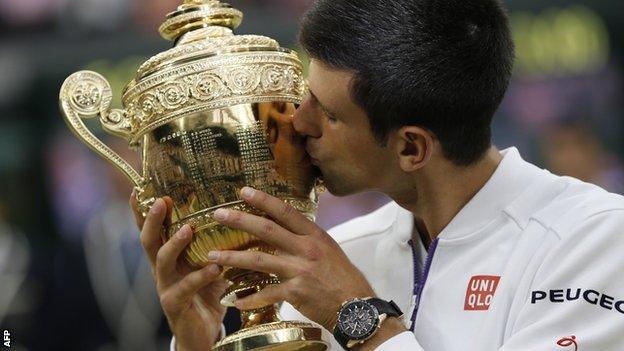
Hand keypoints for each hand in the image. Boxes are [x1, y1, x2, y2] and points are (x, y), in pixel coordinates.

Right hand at [130, 193, 227, 350]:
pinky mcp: (174, 304)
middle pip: (149, 240)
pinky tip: (216, 267)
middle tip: (161, 201)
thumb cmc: (207, 295)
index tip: (141, 189)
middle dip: (152, 220)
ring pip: (161, 261)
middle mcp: (161, 270)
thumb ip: (217, 245)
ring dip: (174, 244)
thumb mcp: (211, 265)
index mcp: (168, 257)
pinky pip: (185, 287)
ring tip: (187, 230)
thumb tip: (236, 217)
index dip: (144, 211)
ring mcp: (165, 287)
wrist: (202, 334)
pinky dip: (201, 276)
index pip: (153, 230)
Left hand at [206, 187, 375, 330]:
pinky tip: (236, 301)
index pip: (286, 212)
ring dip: (232, 257)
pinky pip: (266, 294)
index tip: (244, 191)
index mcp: (314, 236)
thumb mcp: (329, 251)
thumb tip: (289, 230)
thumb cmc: (344, 278)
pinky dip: (250, 298)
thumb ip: (307, 240)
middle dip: (240, 220)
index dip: (264, 200)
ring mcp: (300, 270)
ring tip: (212, 256)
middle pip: (266, 230)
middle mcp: (306, 249)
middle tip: (219, 215)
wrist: (357, 306)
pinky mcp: (295, 292)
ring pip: (258, 259)